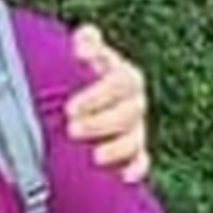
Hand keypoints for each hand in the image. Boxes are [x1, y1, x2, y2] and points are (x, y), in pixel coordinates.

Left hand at [67, 25, 149, 182]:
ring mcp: (136, 128)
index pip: (120, 82)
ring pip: (135, 139)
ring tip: (94, 157)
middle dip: (101, 123)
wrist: (79, 104)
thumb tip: (87, 36)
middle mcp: (134, 102)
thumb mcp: (80, 55)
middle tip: (72, 130)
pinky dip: (135, 170)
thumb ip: (85, 44)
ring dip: (117, 149)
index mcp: (124, 76)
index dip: (97, 95)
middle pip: (128, 113)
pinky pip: (142, 162)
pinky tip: (123, 177)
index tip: (70, 108)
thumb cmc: (78, 76)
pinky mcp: (135, 152)